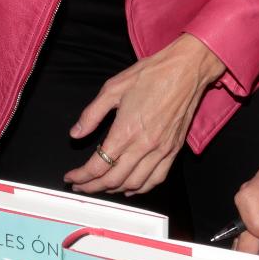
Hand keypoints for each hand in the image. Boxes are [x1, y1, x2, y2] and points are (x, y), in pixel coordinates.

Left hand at [63, 34, 224, 196]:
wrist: (186, 70)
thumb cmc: (152, 74)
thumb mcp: (113, 87)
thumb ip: (92, 114)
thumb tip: (76, 133)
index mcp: (126, 130)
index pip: (98, 165)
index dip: (81, 176)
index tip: (71, 177)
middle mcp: (144, 144)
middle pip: (113, 179)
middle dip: (92, 187)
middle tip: (82, 185)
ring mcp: (161, 149)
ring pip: (134, 183)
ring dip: (114, 189)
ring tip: (101, 186)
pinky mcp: (174, 149)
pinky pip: (157, 178)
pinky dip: (141, 188)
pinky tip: (130, 187)